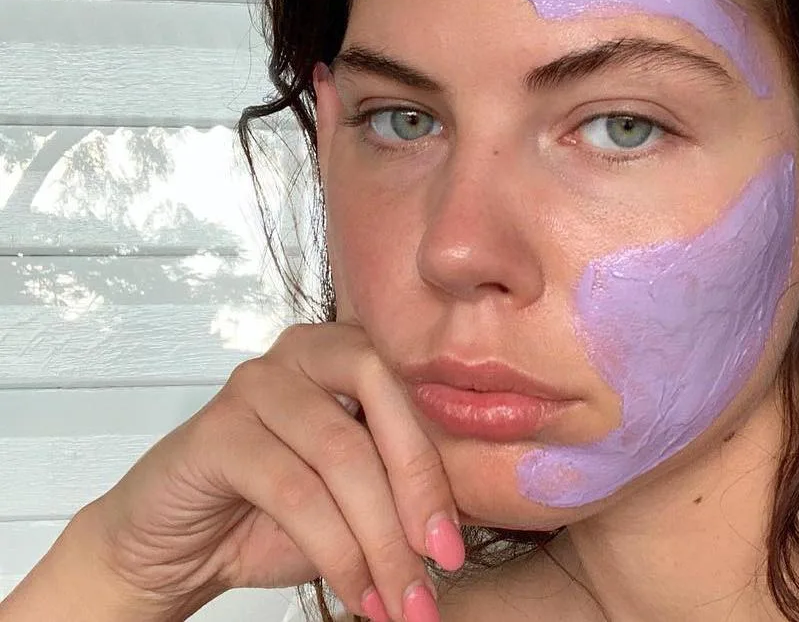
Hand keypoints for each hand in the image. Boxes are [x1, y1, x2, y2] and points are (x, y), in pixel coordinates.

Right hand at [79, 321, 463, 621]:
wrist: (173, 545)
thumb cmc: (270, 514)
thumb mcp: (358, 497)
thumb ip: (407, 487)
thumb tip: (476, 520)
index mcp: (350, 350)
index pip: (416, 392)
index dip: (442, 471)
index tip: (456, 546)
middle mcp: (307, 351)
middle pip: (385, 404)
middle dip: (418, 493)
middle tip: (439, 565)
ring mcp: (258, 382)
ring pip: (342, 457)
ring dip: (380, 541)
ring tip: (401, 599)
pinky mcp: (217, 429)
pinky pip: (295, 492)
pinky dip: (336, 553)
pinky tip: (357, 593)